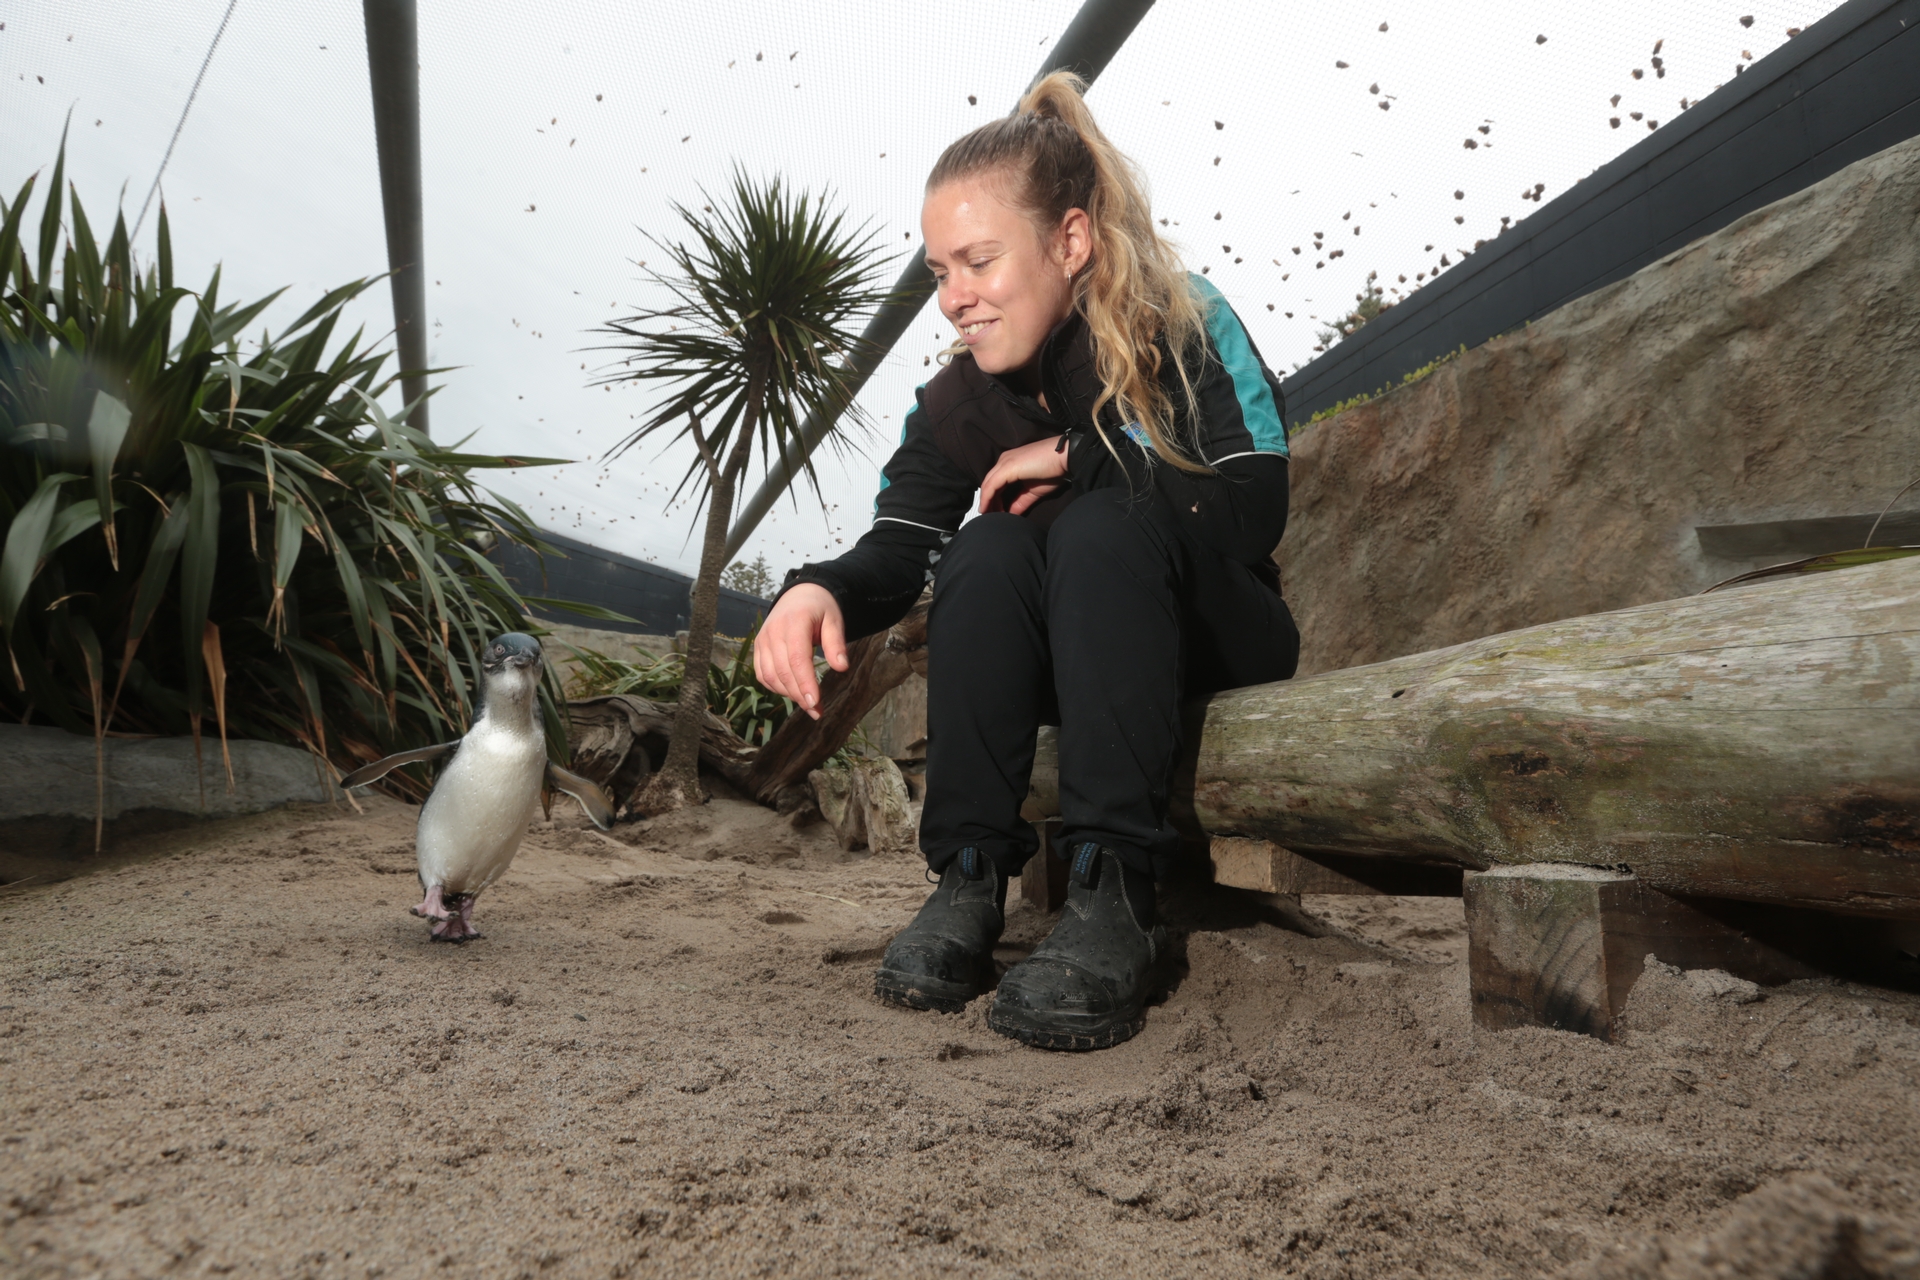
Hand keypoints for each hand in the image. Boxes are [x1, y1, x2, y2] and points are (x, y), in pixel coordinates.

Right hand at [753, 583, 846, 719]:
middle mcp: (773, 632)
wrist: (799, 595)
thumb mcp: (834, 620)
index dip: (805, 683)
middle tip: (817, 712)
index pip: (797, 659)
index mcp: (794, 622)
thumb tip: (842, 667)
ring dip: (788, 694)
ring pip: (770, 676)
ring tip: (808, 704)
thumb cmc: (820, 609)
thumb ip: (837, 643)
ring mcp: (763, 640)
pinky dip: (775, 687)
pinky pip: (762, 674)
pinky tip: (792, 693)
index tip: (816, 703)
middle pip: (783, 672)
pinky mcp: (759, 647)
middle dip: (800, 695)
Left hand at [979, 435, 1068, 515]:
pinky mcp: (1007, 467)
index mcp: (1010, 463)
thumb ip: (1020, 503)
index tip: (994, 513)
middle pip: (989, 483)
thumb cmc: (1054, 471)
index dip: (993, 500)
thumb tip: (1011, 514)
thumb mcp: (1033, 492)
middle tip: (988, 517)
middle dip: (987, 502)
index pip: (995, 483)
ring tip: (987, 516)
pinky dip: (987, 499)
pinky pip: (991, 485)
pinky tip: (987, 510)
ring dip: (986, 502)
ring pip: (988, 485)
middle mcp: (1004, 460)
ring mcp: (1004, 462)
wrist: (1066, 457)